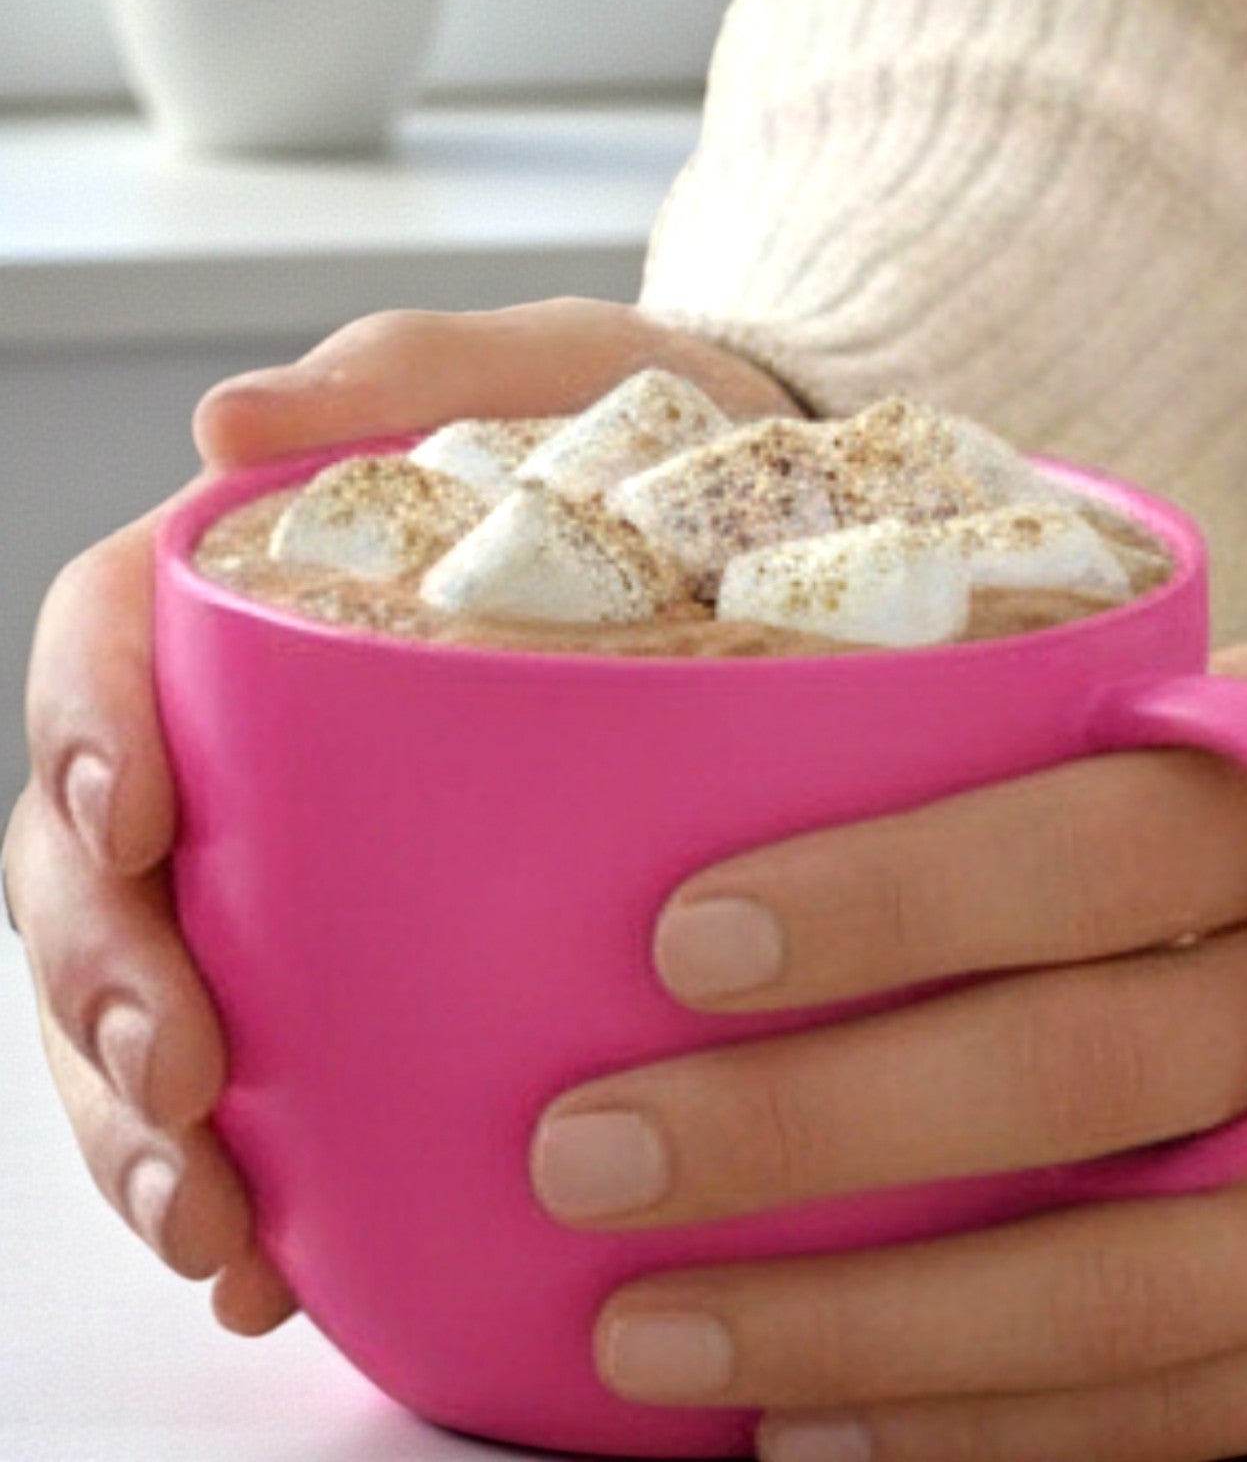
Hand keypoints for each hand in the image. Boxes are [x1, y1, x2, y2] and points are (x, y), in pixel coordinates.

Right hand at [2, 299, 801, 1337]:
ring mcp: (303, 843)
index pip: (105, 644)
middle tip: (180, 1083)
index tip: (130, 823)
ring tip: (211, 1228)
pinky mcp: (381, 934)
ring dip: (146, 1122)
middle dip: (103, 982)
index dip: (83, 732)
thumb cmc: (649, 436)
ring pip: (151, 987)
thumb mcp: (554, 370)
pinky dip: (255, 1170)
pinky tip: (271, 1265)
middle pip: (94, 855)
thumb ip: (410, 372)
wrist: (774, 528)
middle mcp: (250, 725)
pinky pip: (278, 1061)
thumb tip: (226, 417)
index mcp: (253, 579)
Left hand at [530, 642, 1246, 1460]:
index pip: (1099, 851)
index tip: (685, 938)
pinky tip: (830, 1427)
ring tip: (653, 1332)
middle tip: (599, 1152)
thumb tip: (824, 760)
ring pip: (1116, 1296)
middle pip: (1081, 1085)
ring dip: (863, 1332)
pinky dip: (994, 1434)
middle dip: (817, 1134)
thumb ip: (1107, 746)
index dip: (893, 899)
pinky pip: (1193, 1414)